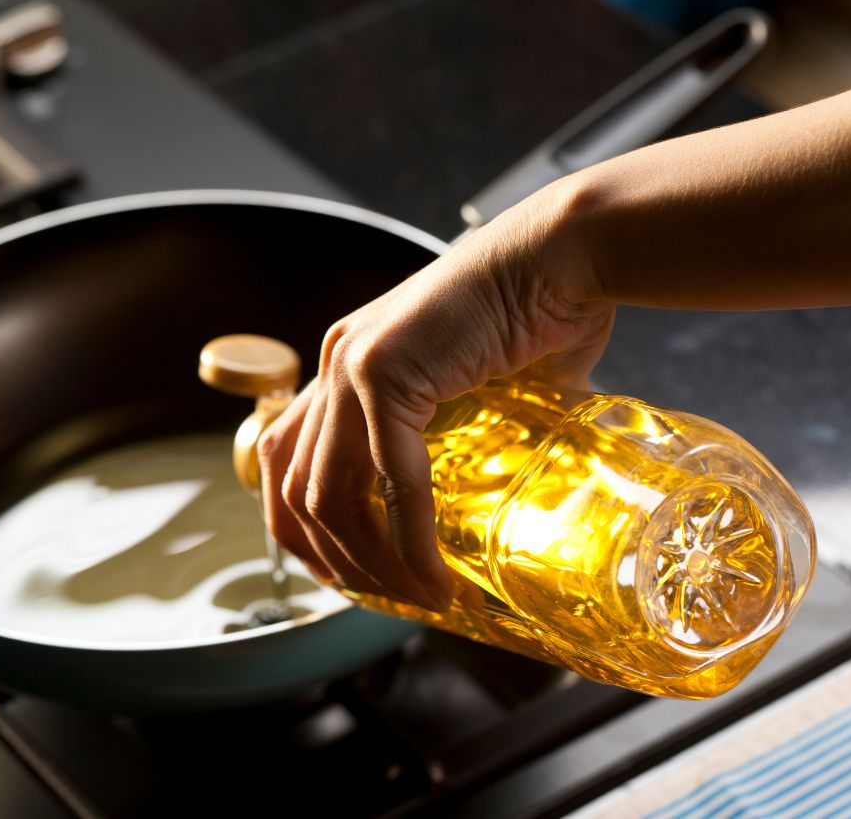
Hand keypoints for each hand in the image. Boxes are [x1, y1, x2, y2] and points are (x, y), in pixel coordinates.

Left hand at [257, 179, 614, 610]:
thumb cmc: (539, 308)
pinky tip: (434, 574)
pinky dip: (409, 538)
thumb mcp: (481, 381)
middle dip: (328, 555)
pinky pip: (389, 479)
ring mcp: (353, 363)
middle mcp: (336, 360)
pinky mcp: (386, 372)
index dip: (298, 524)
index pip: (285, 454)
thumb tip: (508, 485)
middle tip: (376, 598)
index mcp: (349, 360)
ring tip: (415, 595)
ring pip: (328, 493)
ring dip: (368, 561)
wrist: (565, 254)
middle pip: (291, 483)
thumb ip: (470, 430)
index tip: (340, 570)